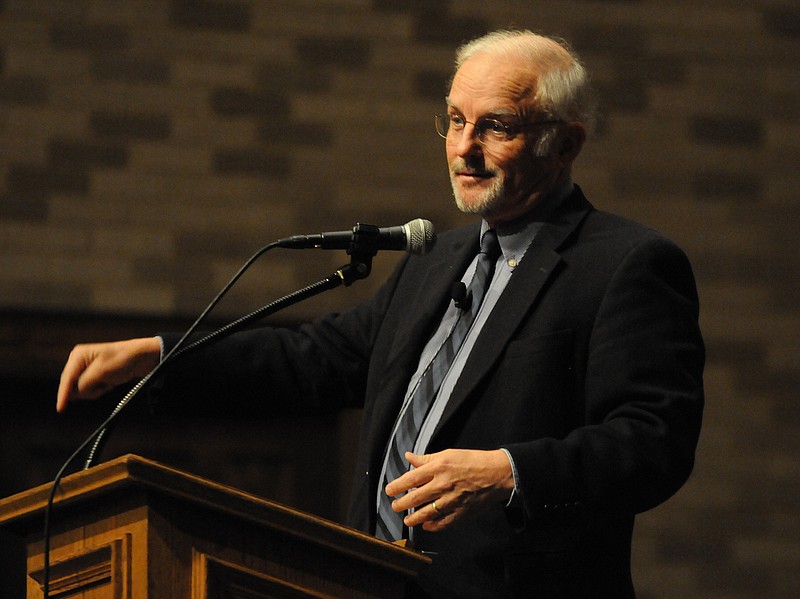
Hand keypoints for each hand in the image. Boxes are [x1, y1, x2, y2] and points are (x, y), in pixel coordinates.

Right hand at [56, 337, 161, 412]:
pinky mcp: (94, 376)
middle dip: (86, 390)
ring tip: (107, 384)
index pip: (66, 379)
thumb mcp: (102, 372)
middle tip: (101, 387)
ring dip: (94, 391)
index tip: (60, 408)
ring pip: (81, 390)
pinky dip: (99, 390)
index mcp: (78, 356)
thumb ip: (85, 383)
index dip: (63, 394)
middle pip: (72, 386)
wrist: (141, 358)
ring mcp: (87, 369)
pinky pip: (90, 390)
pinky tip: (109, 384)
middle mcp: (80, 361)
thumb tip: (75, 392)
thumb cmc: (123, 359)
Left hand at [385, 449, 514, 532]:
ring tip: (407, 519)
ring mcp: (451, 500)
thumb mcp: (448, 453)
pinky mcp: (461, 512)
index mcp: (438, 467)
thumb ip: (426, 458)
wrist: (497, 474)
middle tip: (394, 506)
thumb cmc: (473, 461)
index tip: (389, 490)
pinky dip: (432, 526)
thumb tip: (409, 457)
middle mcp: (442, 485)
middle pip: (415, 498)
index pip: (411, 478)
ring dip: (413, 518)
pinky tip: (426, 525)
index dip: (397, 486)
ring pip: (426, 513)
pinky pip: (443, 523)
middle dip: (401, 504)